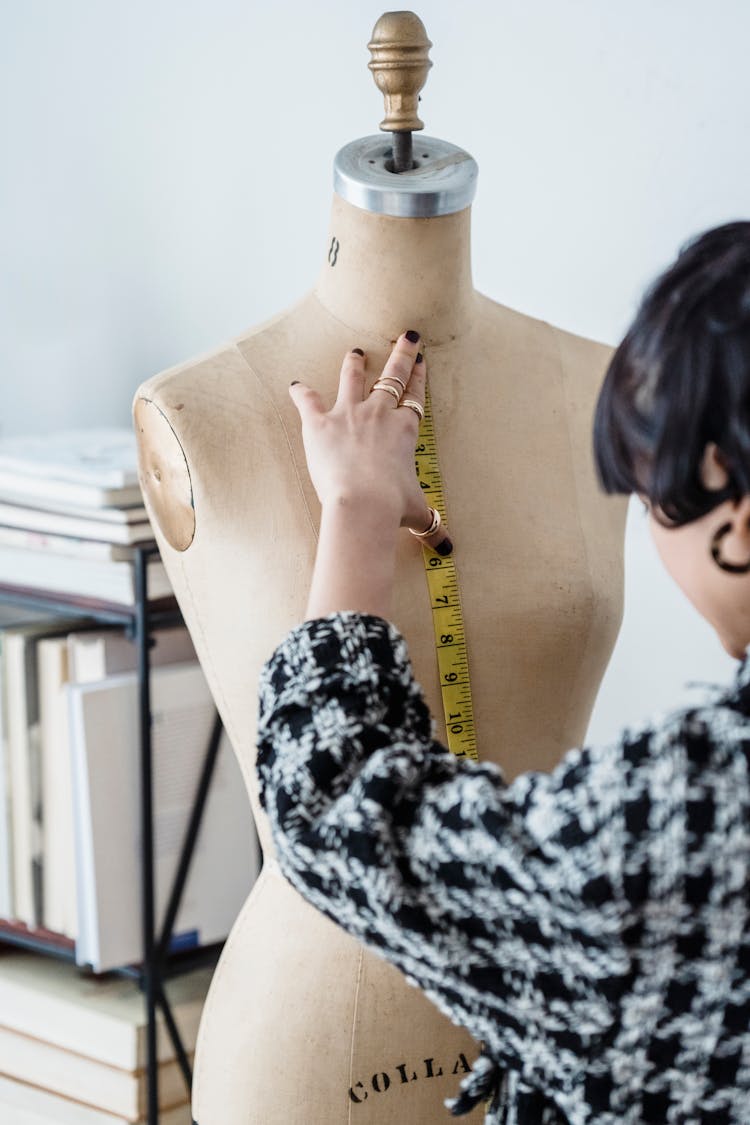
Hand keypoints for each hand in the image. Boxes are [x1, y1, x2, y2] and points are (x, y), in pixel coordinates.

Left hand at [289, 331, 452, 554]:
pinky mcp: (319, 423)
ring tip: (354, 353)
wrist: (362, 503)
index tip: (422, 361)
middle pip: (392, 376)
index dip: (419, 377)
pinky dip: (300, 392)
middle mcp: (380, 414)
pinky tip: (295, 385)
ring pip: (353, 379)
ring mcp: (349, 414)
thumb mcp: (417, 513)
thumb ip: (432, 526)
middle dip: (401, 354)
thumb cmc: (392, 506)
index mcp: (405, 430)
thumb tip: (448, 549)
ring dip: (354, 365)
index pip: (415, 397)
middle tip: (407, 336)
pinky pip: (308, 401)